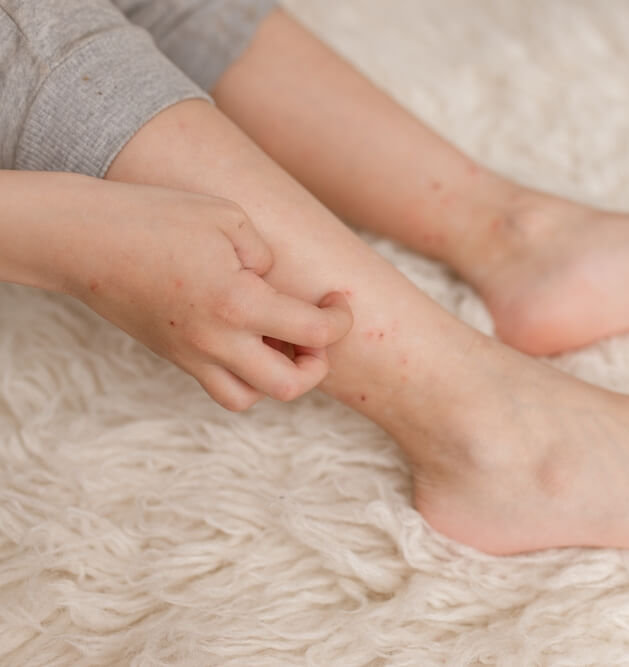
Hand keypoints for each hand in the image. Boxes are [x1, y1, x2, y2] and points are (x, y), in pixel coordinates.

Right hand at [67, 181, 351, 409]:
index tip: (339, 300)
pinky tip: (246, 340)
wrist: (81, 239)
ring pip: (250, 398)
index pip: (316, 334)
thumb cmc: (154, 217)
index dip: (342, 319)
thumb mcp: (227, 217)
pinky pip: (220, 387)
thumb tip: (274, 282)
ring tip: (279, 341)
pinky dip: (243, 377)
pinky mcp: (174, 357)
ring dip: (278, 377)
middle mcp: (217, 341)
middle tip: (314, 333)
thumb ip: (266, 255)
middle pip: (290, 386)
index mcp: (239, 302)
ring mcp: (192, 355)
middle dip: (317, 363)